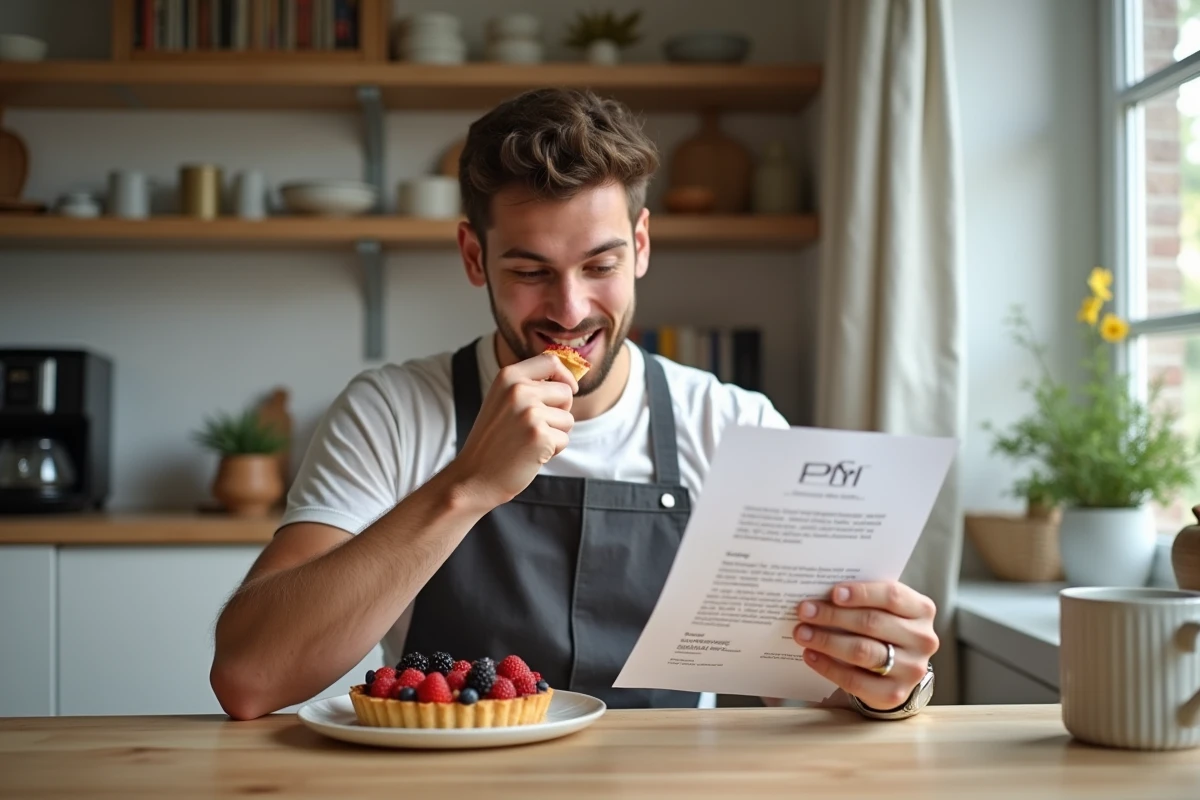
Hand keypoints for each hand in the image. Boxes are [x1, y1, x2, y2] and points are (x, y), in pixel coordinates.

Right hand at [450, 351, 578, 508]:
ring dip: (555, 434)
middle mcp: (519, 390)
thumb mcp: (503, 401)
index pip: (551, 361)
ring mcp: (529, 412)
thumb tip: (569, 381)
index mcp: (508, 376)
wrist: (474, 476)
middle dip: (559, 412)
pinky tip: (530, 454)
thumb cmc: (493, 441)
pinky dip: (553, 450)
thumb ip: (529, 386)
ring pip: (568, 419)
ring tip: (528, 442)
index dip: (565, 375)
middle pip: (566, 392)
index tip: (569, 388)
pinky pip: (564, 439)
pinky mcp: (540, 435)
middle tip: (533, 428)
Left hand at [793, 582, 937, 711]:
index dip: (861, 593)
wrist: (898, 668)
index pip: (892, 596)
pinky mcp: (895, 694)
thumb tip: (819, 592)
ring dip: (827, 640)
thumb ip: (864, 599)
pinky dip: (828, 666)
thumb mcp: (884, 608)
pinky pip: (855, 680)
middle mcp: (922, 639)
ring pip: (863, 651)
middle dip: (833, 616)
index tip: (833, 592)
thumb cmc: (885, 627)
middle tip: (804, 611)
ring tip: (802, 633)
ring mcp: (912, 669)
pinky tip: (810, 655)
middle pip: (872, 623)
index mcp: (921, 610)